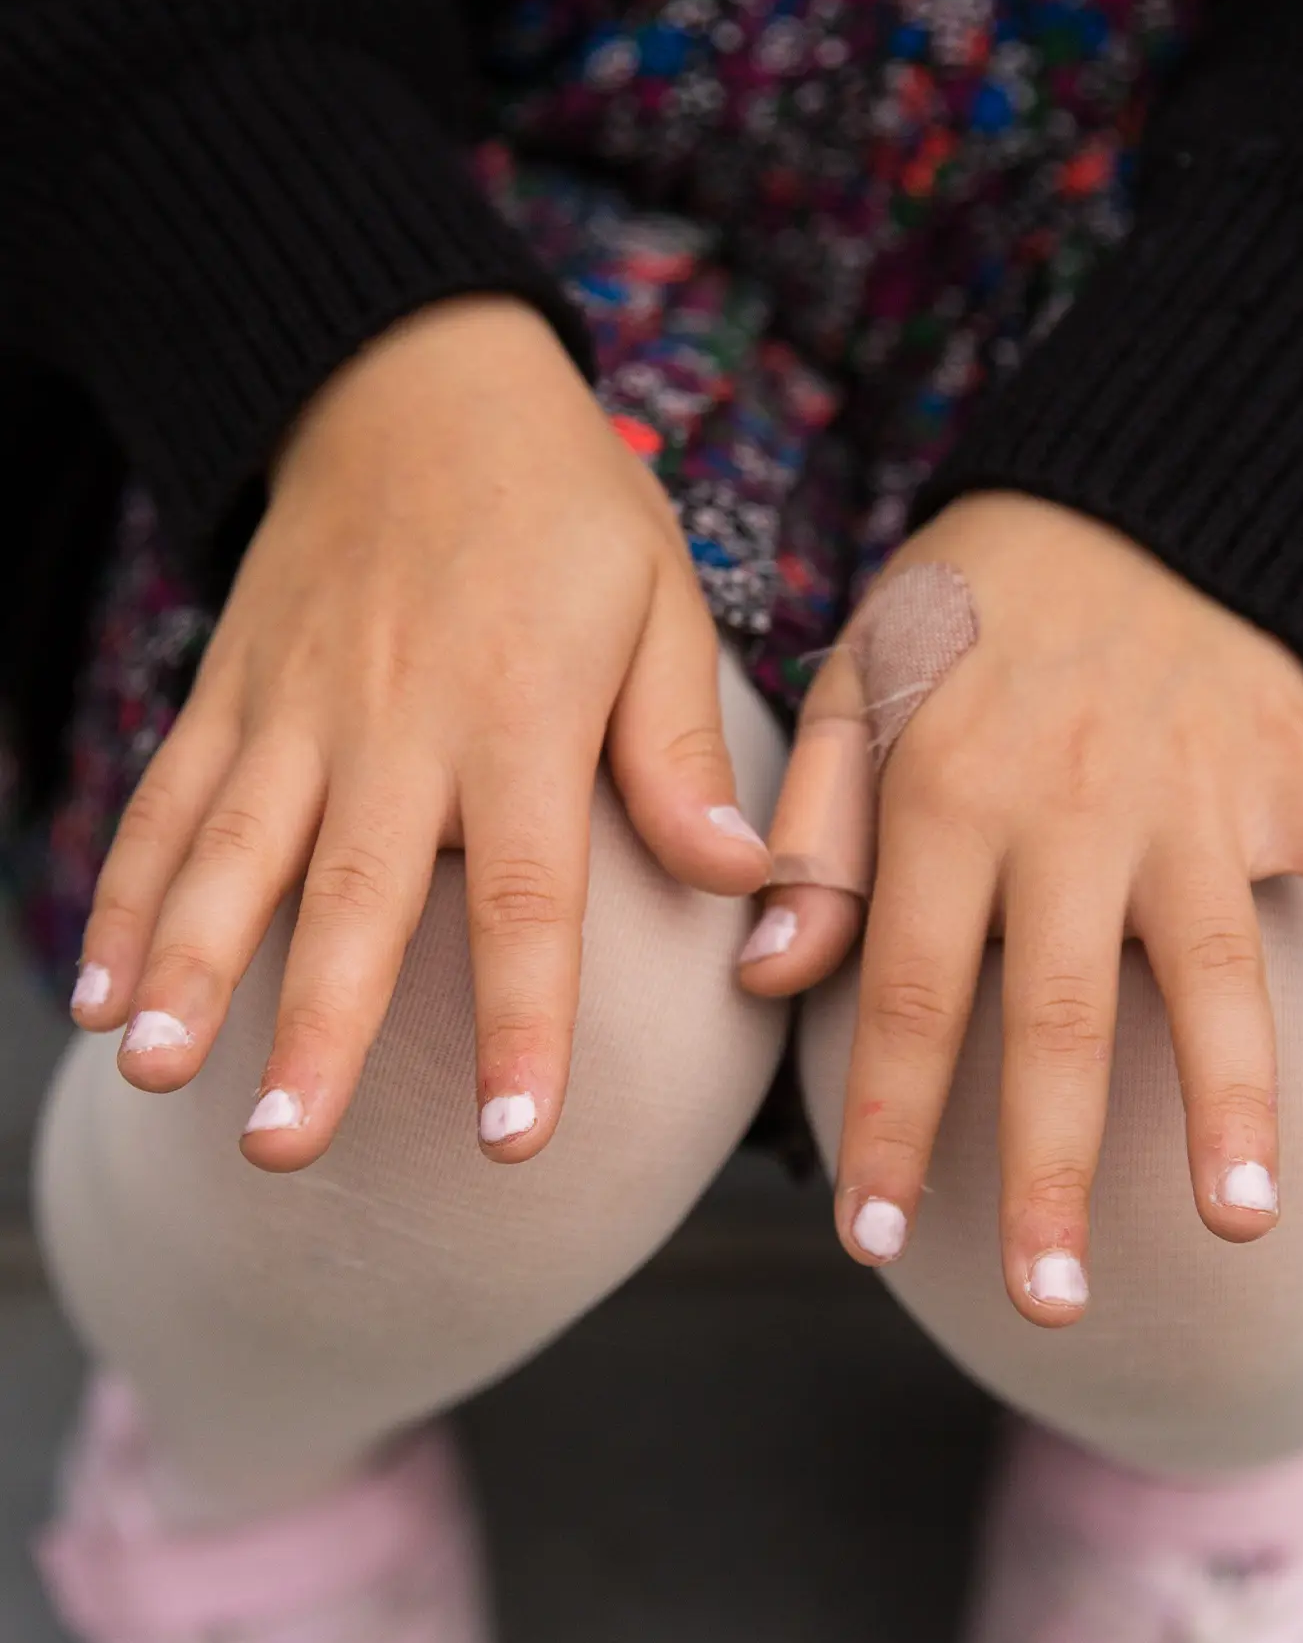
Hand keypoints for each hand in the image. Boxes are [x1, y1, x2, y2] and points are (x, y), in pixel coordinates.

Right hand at [74, 296, 769, 1167]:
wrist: (414, 378)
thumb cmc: (566, 510)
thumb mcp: (660, 605)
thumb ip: (681, 754)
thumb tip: (749, 885)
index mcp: (521, 715)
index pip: (527, 895)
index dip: (524, 1020)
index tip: (514, 1137)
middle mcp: (398, 723)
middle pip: (354, 896)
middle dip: (314, 1027)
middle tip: (282, 1145)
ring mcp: (298, 707)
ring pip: (234, 854)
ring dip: (187, 968)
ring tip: (151, 1073)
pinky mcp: (231, 690)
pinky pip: (172, 798)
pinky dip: (128, 892)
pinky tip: (95, 987)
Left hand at [742, 493, 1302, 1321]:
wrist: (1112, 490)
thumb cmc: (963, 614)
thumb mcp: (851, 688)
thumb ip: (811, 834)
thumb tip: (770, 976)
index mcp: (950, 800)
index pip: (912, 995)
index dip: (892, 1125)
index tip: (872, 1243)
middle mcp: (1073, 811)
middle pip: (1061, 1016)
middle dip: (1052, 1167)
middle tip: (1050, 1303)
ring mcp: (1196, 793)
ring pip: (1219, 967)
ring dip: (1234, 1098)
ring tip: (1244, 1222)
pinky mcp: (1292, 770)